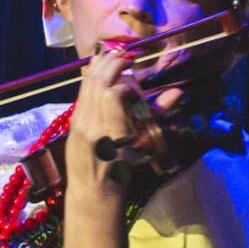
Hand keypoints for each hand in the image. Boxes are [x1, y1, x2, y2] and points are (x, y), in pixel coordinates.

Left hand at [65, 47, 183, 196]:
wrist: (92, 193)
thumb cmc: (121, 174)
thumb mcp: (142, 148)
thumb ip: (155, 116)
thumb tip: (176, 93)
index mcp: (108, 133)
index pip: (113, 93)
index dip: (126, 83)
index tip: (136, 84)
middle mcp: (88, 125)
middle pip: (97, 83)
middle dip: (112, 64)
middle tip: (127, 55)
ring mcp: (77, 123)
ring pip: (86, 86)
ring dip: (99, 67)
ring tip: (112, 54)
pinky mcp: (72, 123)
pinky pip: (81, 94)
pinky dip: (90, 79)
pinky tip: (98, 71)